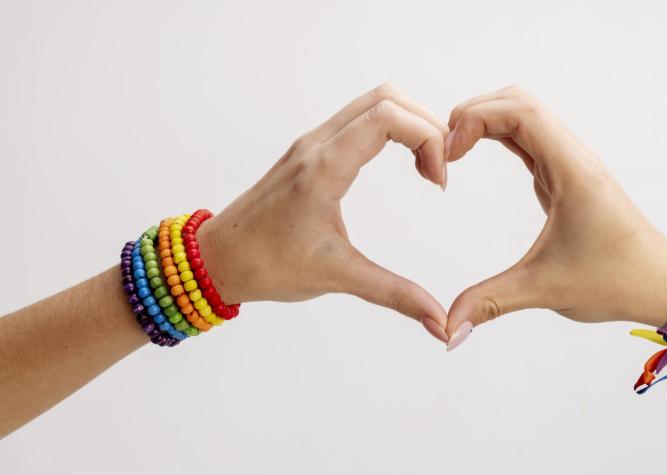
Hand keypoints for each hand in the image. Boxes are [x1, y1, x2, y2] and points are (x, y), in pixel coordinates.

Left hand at [197, 83, 449, 341]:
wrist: (215, 259)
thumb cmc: (266, 265)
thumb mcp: (338, 276)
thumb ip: (395, 295)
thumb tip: (440, 322)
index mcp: (323, 168)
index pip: (388, 117)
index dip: (427, 138)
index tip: (437, 181)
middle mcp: (317, 144)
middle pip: (387, 98)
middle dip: (426, 125)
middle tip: (439, 168)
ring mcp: (312, 143)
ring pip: (373, 102)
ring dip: (409, 123)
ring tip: (426, 166)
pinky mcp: (310, 150)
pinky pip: (358, 118)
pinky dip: (391, 128)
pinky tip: (401, 163)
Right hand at [443, 86, 666, 348]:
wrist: (660, 284)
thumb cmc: (615, 281)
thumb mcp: (545, 290)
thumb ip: (491, 303)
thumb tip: (448, 330)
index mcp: (573, 172)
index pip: (522, 113)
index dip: (477, 118)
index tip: (449, 152)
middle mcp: (573, 158)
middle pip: (520, 102)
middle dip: (475, 112)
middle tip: (443, 147)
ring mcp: (570, 164)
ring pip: (525, 115)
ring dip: (486, 120)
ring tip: (453, 149)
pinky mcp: (566, 177)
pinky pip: (529, 138)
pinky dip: (499, 135)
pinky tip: (474, 152)